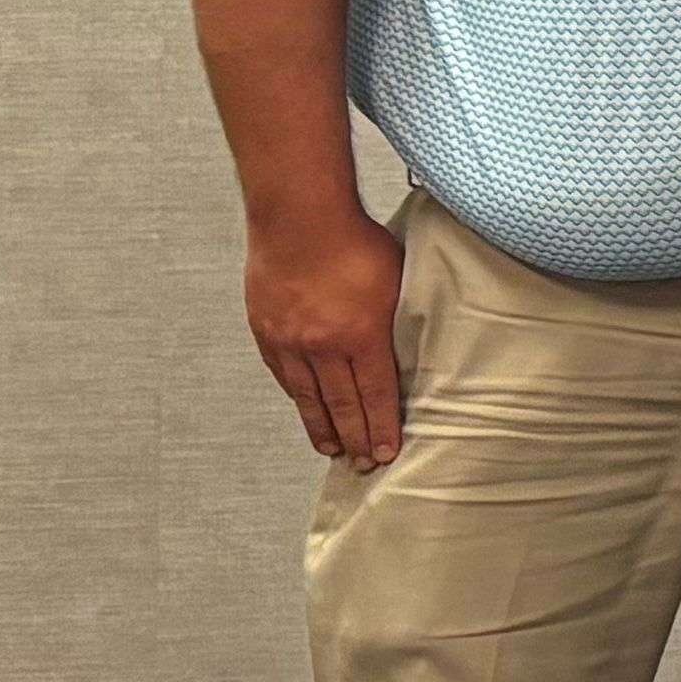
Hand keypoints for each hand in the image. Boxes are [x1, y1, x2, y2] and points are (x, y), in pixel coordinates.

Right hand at [244, 200, 409, 467]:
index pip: (377, 394)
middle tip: (363, 465)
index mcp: (362, 333)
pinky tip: (307, 410)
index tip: (388, 452)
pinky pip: (284, 375)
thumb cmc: (355, 239)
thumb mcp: (396, 279)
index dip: (383, 427)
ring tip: (334, 449)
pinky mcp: (266, 331)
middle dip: (355, 438)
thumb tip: (414, 344)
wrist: (298, 217)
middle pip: (342, 404)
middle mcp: (323, 345)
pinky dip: (298, 397)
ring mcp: (291, 340)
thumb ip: (399, 318)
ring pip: (309, 397)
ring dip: (323, 426)